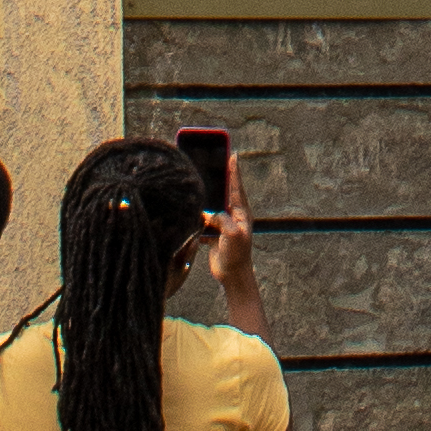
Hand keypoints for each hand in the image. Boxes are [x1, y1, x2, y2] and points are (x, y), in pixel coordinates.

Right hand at [206, 156, 264, 314]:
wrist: (232, 275)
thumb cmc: (237, 255)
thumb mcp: (233, 235)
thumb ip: (223, 221)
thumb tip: (209, 215)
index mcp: (241, 213)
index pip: (236, 187)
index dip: (234, 171)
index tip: (232, 155)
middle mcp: (233, 215)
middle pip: (224, 193)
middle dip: (218, 179)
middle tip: (212, 161)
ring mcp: (223, 224)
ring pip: (212, 206)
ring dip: (206, 199)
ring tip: (197, 184)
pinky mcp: (214, 233)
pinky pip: (205, 221)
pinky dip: (198, 216)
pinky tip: (189, 210)